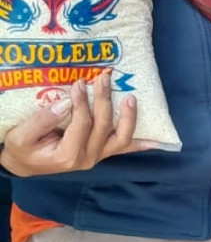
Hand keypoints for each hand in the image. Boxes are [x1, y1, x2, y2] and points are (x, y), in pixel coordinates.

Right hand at [0, 72, 148, 176]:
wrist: (24, 163)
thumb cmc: (22, 149)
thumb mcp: (21, 136)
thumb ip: (42, 120)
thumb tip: (65, 101)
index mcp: (67, 155)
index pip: (82, 123)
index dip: (82, 102)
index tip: (78, 83)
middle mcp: (87, 158)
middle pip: (104, 126)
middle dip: (104, 99)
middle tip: (102, 77)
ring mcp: (97, 156)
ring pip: (121, 138)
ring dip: (128, 117)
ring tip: (131, 97)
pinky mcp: (102, 152)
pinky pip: (125, 148)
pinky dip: (142, 143)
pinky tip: (158, 139)